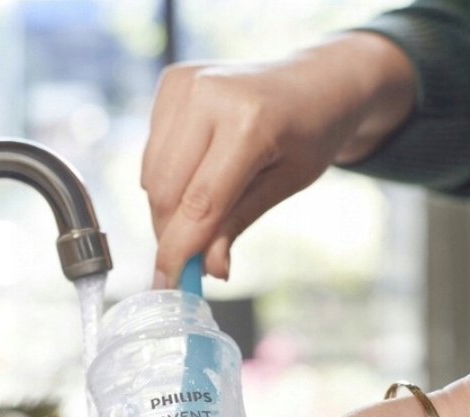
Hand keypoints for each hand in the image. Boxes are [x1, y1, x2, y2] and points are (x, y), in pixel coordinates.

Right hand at [144, 32, 415, 287]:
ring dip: (166, 209)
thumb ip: (238, 223)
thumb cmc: (310, 133)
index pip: (200, 203)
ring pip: (151, 175)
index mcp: (250, 122)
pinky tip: (195, 174)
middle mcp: (209, 96)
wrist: (317, 79)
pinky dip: (165, 178)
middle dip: (170, 234)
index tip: (168, 284)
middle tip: (186, 260)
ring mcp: (187, 84)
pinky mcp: (172, 82)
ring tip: (199, 215)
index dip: (179, 251)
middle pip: (165, 192)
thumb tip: (210, 269)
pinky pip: (151, 152)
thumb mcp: (286, 184)